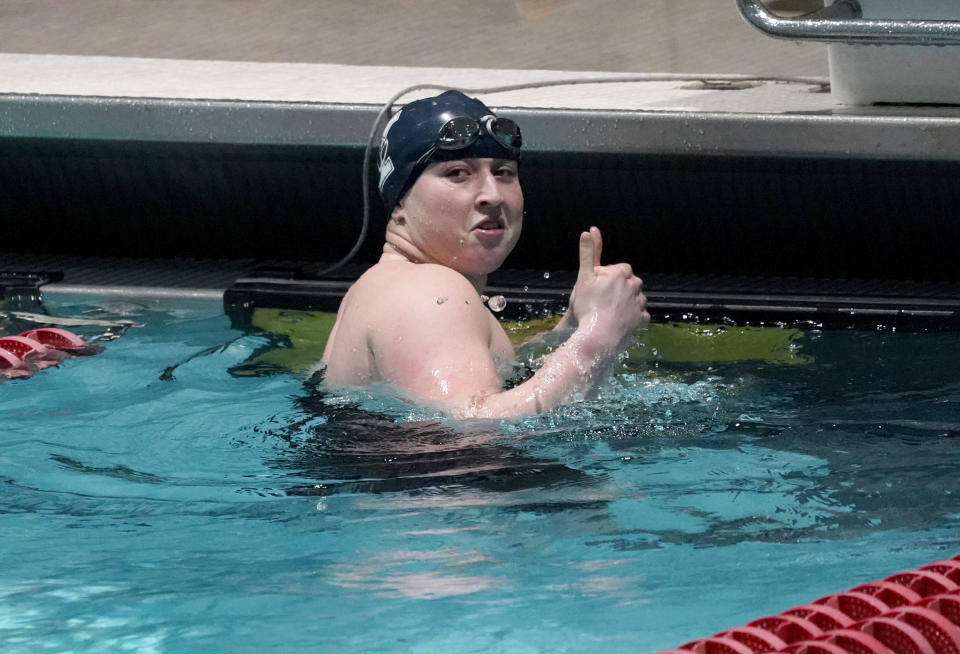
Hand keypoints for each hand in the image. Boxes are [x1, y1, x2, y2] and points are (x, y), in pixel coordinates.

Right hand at [564, 226, 647, 343]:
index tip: (597, 287)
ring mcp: (639, 304)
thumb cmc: (588, 307)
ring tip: (609, 311)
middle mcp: (635, 285)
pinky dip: (632, 317)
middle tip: (601, 300)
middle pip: (629, 282)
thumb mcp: (584, 278)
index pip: (619, 268)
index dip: (607, 277)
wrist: (598, 337)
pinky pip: (639, 314)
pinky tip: (620, 321)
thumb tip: (587, 231)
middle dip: (619, 288)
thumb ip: (588, 254)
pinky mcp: (642, 320)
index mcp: (621, 273)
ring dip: (626, 301)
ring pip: (635, 298)